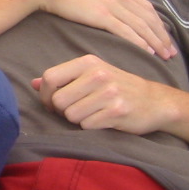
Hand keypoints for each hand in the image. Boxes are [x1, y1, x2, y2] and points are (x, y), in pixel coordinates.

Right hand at [24, 0, 176, 57]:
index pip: (148, 10)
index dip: (160, 26)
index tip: (167, 39)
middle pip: (149, 20)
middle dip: (162, 37)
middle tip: (171, 53)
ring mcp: (112, 6)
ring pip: (141, 26)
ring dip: (155, 42)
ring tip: (164, 56)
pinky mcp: (102, 15)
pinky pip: (126, 31)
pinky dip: (139, 41)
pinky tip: (147, 51)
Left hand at [32, 55, 188, 146]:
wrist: (155, 101)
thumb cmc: (117, 87)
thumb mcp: (91, 74)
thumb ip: (62, 78)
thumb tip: (33, 84)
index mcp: (88, 62)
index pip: (50, 78)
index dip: (45, 95)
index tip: (52, 103)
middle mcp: (98, 74)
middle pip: (58, 100)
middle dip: (62, 111)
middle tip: (75, 110)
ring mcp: (109, 93)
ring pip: (71, 115)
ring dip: (77, 120)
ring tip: (91, 113)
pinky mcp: (117, 112)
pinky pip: (87, 126)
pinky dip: (91, 127)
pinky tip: (103, 120)